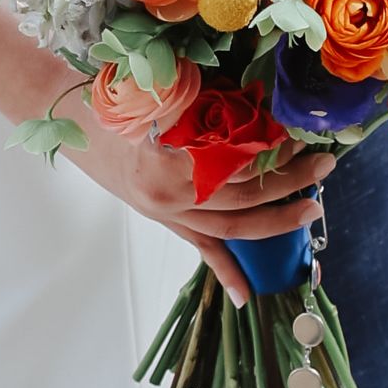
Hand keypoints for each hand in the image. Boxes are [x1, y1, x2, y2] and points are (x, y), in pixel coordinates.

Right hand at [62, 111, 333, 301]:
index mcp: (166, 156)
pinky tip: (246, 295)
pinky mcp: (162, 219)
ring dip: (274, 220)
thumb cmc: (111, 96)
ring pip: (230, 226)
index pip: (233, 160)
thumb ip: (203, 105)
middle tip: (322, 165)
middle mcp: (166, 192)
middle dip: (287, 182)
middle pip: (240, 194)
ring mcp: (164, 211)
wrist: (65, 119)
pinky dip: (225, 271)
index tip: (300, 136)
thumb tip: (258, 104)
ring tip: (310, 208)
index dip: (271, 150)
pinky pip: (200, 248)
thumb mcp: (157, 92)